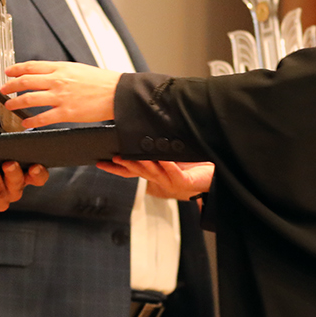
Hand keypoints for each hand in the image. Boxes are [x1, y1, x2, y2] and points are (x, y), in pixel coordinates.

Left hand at [0, 60, 119, 128]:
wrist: (117, 93)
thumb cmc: (101, 82)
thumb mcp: (78, 69)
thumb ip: (60, 71)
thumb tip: (45, 75)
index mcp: (61, 67)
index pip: (31, 66)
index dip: (16, 69)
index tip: (8, 73)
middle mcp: (58, 80)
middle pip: (26, 81)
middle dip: (10, 86)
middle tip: (3, 90)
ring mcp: (61, 97)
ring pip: (30, 99)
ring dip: (16, 103)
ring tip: (8, 106)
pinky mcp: (66, 113)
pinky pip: (43, 118)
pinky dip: (31, 121)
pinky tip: (26, 123)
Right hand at [97, 158, 212, 200]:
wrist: (214, 180)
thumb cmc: (196, 168)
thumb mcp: (174, 156)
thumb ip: (160, 151)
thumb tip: (146, 134)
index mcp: (156, 173)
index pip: (132, 172)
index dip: (116, 168)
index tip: (102, 161)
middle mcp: (161, 179)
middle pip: (138, 172)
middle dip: (124, 165)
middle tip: (112, 157)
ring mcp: (171, 182)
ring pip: (153, 173)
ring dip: (141, 164)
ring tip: (130, 156)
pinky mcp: (184, 182)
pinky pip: (174, 172)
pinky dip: (168, 164)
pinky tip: (162, 158)